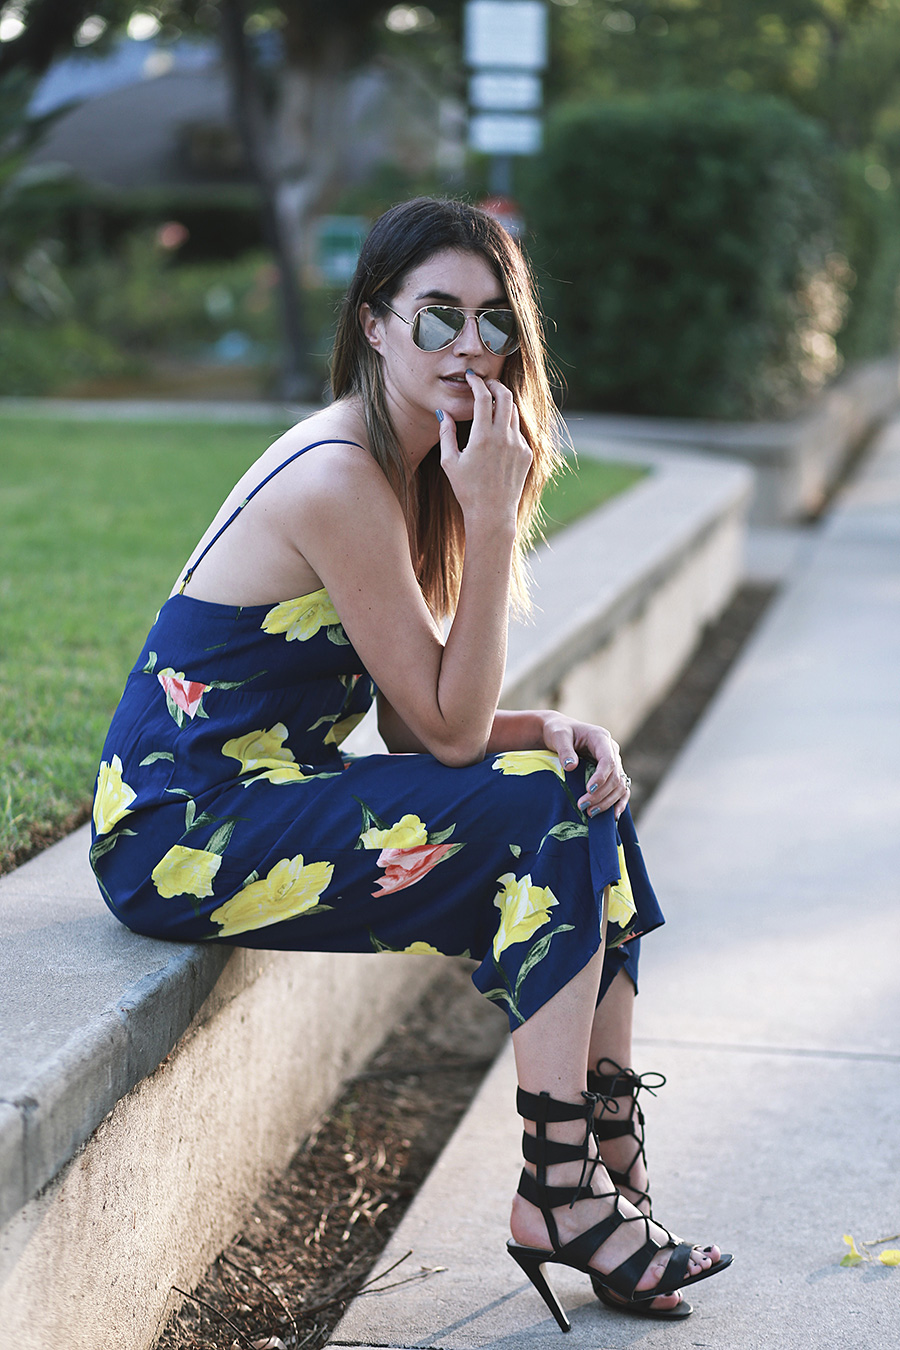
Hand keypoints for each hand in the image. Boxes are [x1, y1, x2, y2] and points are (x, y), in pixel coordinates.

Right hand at [436, 371, 531, 526]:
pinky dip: (508, 425)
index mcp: (482, 437)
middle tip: (486, 384)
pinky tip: (497, 435)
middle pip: (505, 396)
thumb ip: (446, 433)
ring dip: (503, 405)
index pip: (482, 397)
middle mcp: (503, 438)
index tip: (471, 377)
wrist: (492, 513)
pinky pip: (518, 431)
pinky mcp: (526, 453)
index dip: (476, 383)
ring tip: (491, 406)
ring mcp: (518, 445)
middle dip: (495, 385)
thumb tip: (443, 412)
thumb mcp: (449, 462)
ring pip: (513, 413)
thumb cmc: (466, 489)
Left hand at [541, 712, 630, 820]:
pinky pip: (621, 789)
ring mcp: (614, 762)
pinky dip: (619, 803)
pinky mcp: (611, 773)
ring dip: (607, 801)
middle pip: (615, 776)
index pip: (608, 760)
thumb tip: (571, 767)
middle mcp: (612, 750)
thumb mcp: (558, 736)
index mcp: (601, 738)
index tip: (588, 790)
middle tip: (582, 806)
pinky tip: (613, 816)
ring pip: (620, 786)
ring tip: (590, 813)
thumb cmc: (559, 732)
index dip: (601, 777)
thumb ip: (564, 750)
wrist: (561, 733)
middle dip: (601, 794)